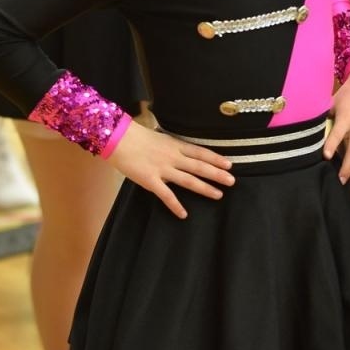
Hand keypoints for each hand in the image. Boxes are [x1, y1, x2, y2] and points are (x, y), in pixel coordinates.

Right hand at [108, 122, 234, 218]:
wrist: (118, 138)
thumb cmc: (136, 136)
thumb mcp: (159, 136)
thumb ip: (172, 145)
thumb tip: (182, 150)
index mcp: (175, 145)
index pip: (200, 152)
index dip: (216, 159)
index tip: (229, 164)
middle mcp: (173, 157)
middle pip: (199, 166)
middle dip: (217, 174)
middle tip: (232, 181)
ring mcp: (162, 169)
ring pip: (189, 180)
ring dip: (204, 188)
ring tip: (218, 195)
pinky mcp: (151, 181)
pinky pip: (166, 195)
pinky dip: (176, 205)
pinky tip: (184, 214)